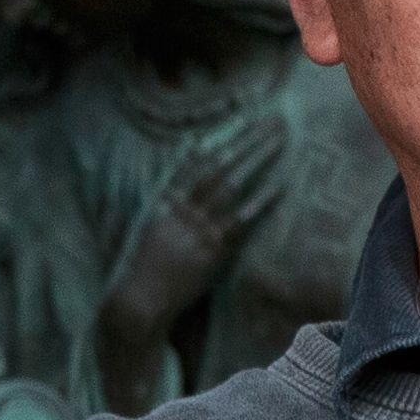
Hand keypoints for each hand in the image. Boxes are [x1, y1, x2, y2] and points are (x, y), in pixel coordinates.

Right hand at [94, 115, 289, 411]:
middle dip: (247, 138)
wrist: (138, 302)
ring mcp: (198, 229)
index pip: (196, 159)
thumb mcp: (150, 227)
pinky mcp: (212, 252)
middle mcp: (182, 208)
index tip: (243, 117)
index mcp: (164, 200)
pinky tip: (280, 183)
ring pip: (232, 183)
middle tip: (272, 118)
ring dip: (258, 158)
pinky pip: (242, 220)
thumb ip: (169, 201)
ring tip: (280, 137)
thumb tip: (187, 177)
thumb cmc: (145, 269)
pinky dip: (261, 200)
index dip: (221, 137)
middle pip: (220, 164)